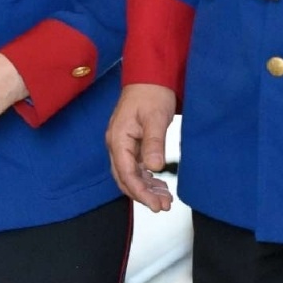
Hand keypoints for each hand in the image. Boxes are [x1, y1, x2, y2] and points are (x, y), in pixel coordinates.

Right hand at [106, 83, 176, 211]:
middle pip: (125, 178)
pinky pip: (135, 167)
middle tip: (164, 206)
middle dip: (143, 194)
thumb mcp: (155, 118)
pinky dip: (146, 178)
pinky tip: (159, 185)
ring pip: (131, 174)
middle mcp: (117, 144)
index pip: (126, 173)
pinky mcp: (131, 143)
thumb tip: (154, 167)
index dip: (140, 192)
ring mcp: (123, 144)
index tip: (156, 205)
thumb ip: (154, 143)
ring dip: (146, 188)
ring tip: (166, 199)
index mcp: (118, 138)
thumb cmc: (151, 94)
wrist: (150, 77)